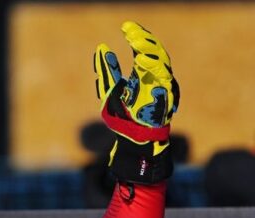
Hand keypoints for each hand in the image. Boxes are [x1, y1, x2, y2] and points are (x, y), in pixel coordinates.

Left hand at [95, 21, 179, 182]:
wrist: (132, 141)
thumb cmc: (123, 117)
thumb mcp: (109, 92)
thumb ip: (107, 71)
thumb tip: (102, 47)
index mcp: (144, 73)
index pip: (143, 48)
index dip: (136, 36)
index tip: (125, 26)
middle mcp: (155, 77)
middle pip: (155, 51)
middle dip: (143, 41)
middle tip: (130, 32)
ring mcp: (162, 88)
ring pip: (163, 65)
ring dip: (151, 54)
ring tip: (137, 46)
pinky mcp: (165, 102)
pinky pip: (165, 86)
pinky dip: (158, 78)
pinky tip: (146, 68)